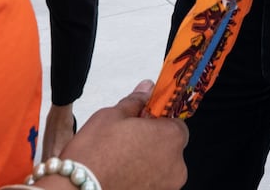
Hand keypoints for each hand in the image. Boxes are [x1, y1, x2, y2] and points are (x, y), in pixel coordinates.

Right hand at [61, 79, 187, 189]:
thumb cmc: (93, 156)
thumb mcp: (111, 116)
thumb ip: (135, 102)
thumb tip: (147, 89)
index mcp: (171, 137)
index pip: (175, 123)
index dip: (157, 121)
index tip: (142, 122)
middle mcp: (176, 165)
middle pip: (170, 147)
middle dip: (152, 143)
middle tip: (127, 141)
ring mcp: (167, 186)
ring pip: (161, 168)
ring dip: (147, 162)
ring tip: (120, 161)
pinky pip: (153, 184)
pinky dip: (142, 180)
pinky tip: (121, 175)